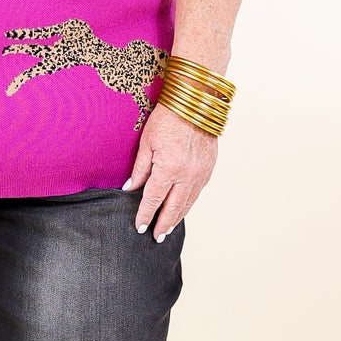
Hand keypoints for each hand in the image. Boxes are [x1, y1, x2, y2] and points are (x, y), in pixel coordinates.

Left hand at [122, 102, 217, 239]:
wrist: (196, 102)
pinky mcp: (209, 167)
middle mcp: (187, 175)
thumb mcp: (146, 142)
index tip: (140, 227)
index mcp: (168, 169)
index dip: (146, 215)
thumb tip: (130, 188)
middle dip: (164, 224)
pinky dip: (189, 203)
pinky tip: (183, 207)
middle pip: (173, 207)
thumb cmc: (168, 118)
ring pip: (188, 202)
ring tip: (168, 228)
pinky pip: (198, 191)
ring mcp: (201, 172)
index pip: (153, 200)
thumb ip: (140, 169)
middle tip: (156, 237)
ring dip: (178, 217)